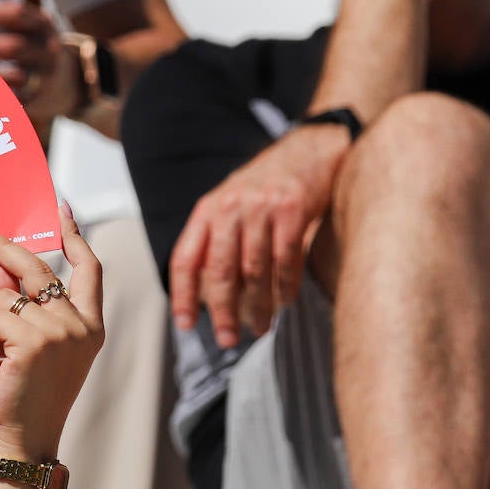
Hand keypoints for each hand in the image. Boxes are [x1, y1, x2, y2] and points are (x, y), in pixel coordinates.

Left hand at [0, 0, 79, 121]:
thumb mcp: (25, 31)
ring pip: (14, 76)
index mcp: (42, 24)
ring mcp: (47, 75)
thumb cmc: (30, 51)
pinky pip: (13, 98)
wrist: (67, 82)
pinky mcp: (40, 99)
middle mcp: (48, 48)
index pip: (17, 12)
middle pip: (14, 46)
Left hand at [0, 204, 102, 461]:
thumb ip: (17, 303)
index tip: (61, 209)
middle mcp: (81, 325)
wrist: (22, 442)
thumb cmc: (23, 397)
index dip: (74, 236)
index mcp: (89, 326)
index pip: (90, 269)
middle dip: (4, 246)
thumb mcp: (22, 343)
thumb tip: (0, 263)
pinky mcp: (36, 341)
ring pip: (5, 295)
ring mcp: (62, 331)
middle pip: (39, 267)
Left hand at [170, 128, 341, 346]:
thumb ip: (215, 240)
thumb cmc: (265, 185)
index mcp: (207, 210)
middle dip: (222, 312)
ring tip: (259, 328)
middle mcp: (230, 208)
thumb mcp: (229, 204)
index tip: (184, 324)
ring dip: (257, 306)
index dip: (182, 295)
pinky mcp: (293, 210)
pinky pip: (286, 260)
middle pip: (219, 271)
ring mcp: (262, 208)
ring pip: (254, 271)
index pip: (186, 259)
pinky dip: (285, 287)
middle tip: (227, 339)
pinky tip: (286, 303)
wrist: (307, 149)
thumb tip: (205, 293)